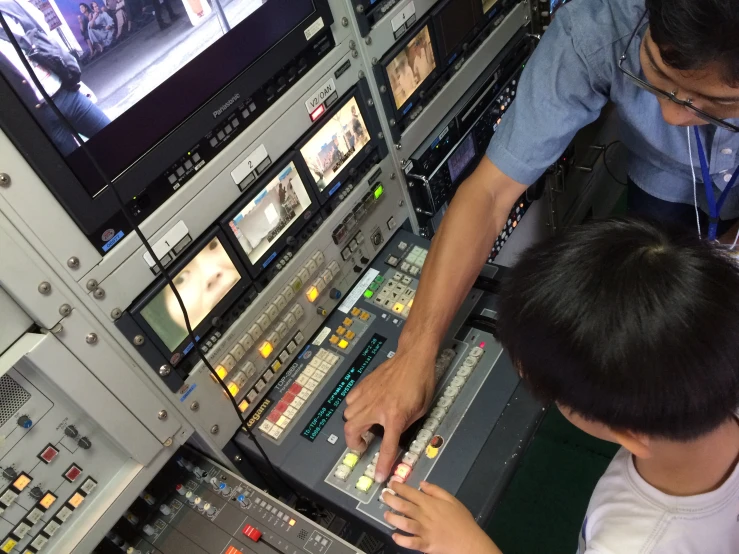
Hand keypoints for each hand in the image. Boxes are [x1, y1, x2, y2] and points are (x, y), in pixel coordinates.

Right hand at [344, 348, 435, 481]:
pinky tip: (362, 407)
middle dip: (354, 443)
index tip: (377, 476)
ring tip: (364, 425)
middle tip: (362, 446)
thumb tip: (394, 434)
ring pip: (348, 415)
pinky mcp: (363, 385)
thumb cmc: (421, 382)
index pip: (387, 447)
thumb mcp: (420, 410)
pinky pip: (350, 400)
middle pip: (353, 431)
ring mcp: (367, 395)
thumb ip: (404, 424)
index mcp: (395, 416)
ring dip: (354, 425)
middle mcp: (377, 407)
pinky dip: (353, 407)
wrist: (413, 357)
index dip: (382, 465)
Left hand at [383, 481, 502, 553]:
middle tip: (384, 496)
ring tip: (386, 515)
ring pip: (403, 523)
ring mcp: (424, 531)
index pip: (411, 493)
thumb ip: (436, 491)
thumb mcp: (452, 500)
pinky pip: (410, 542)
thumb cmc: (462, 520)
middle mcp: (424, 516)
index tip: (391, 484)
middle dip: (391, 500)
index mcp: (430, 504)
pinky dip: (401, 539)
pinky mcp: (425, 544)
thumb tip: (421, 483)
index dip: (399, 487)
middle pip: (403, 506)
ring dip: (393, 518)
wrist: (469, 542)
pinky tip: (395, 536)